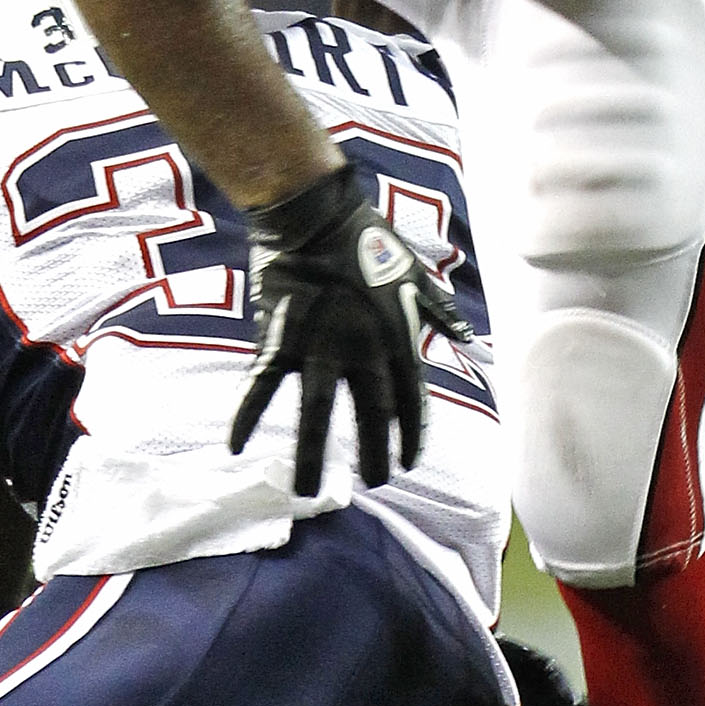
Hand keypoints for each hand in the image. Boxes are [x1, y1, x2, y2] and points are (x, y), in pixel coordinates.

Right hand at [229, 162, 470, 495]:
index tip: (407, 462)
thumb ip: (440, 314)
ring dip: (311, 456)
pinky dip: (245, 415)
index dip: (409, 435)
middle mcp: (361, 351)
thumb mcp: (416, 275)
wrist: (313, 213)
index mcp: (396, 338)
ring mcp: (318, 348)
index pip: (409, 401)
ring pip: (315, 415)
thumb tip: (468, 340)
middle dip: (372, 456)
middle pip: (369, 416)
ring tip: (307, 492)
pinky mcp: (278, 339)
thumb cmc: (368, 239)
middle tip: (373, 484)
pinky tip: (236, 446)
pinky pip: (260, 386)